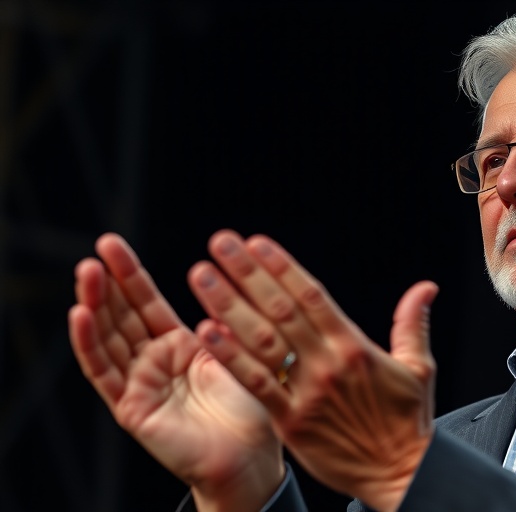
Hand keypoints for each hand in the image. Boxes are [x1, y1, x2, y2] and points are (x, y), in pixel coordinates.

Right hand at [68, 233, 284, 510]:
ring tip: (86, 272)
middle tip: (99, 249)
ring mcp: (138, 384)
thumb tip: (209, 281)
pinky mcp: (131, 408)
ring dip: (95, 305)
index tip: (112, 244)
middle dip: (108, 283)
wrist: (250, 455)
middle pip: (122, 316)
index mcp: (178, 346)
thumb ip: (214, 323)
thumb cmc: (251, 406)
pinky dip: (90, 345)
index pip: (146, 303)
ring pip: (108, 339)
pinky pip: (105, 373)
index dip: (129, 275)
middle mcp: (153, 362)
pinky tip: (80, 316)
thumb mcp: (233, 352)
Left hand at [187, 229, 438, 511]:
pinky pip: (256, 385)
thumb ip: (412, 324)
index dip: (282, 266)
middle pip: (281, 309)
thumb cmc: (409, 423)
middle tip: (221, 243)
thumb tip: (425, 288)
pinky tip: (206, 332)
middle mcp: (328, 364)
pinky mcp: (291, 423)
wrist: (401, 475)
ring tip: (203, 277)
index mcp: (355, 347)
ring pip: (261, 341)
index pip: (312, 296)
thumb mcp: (419, 368)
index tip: (257, 242)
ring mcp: (306, 393)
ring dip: (228, 305)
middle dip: (247, 273)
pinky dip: (230, 357)